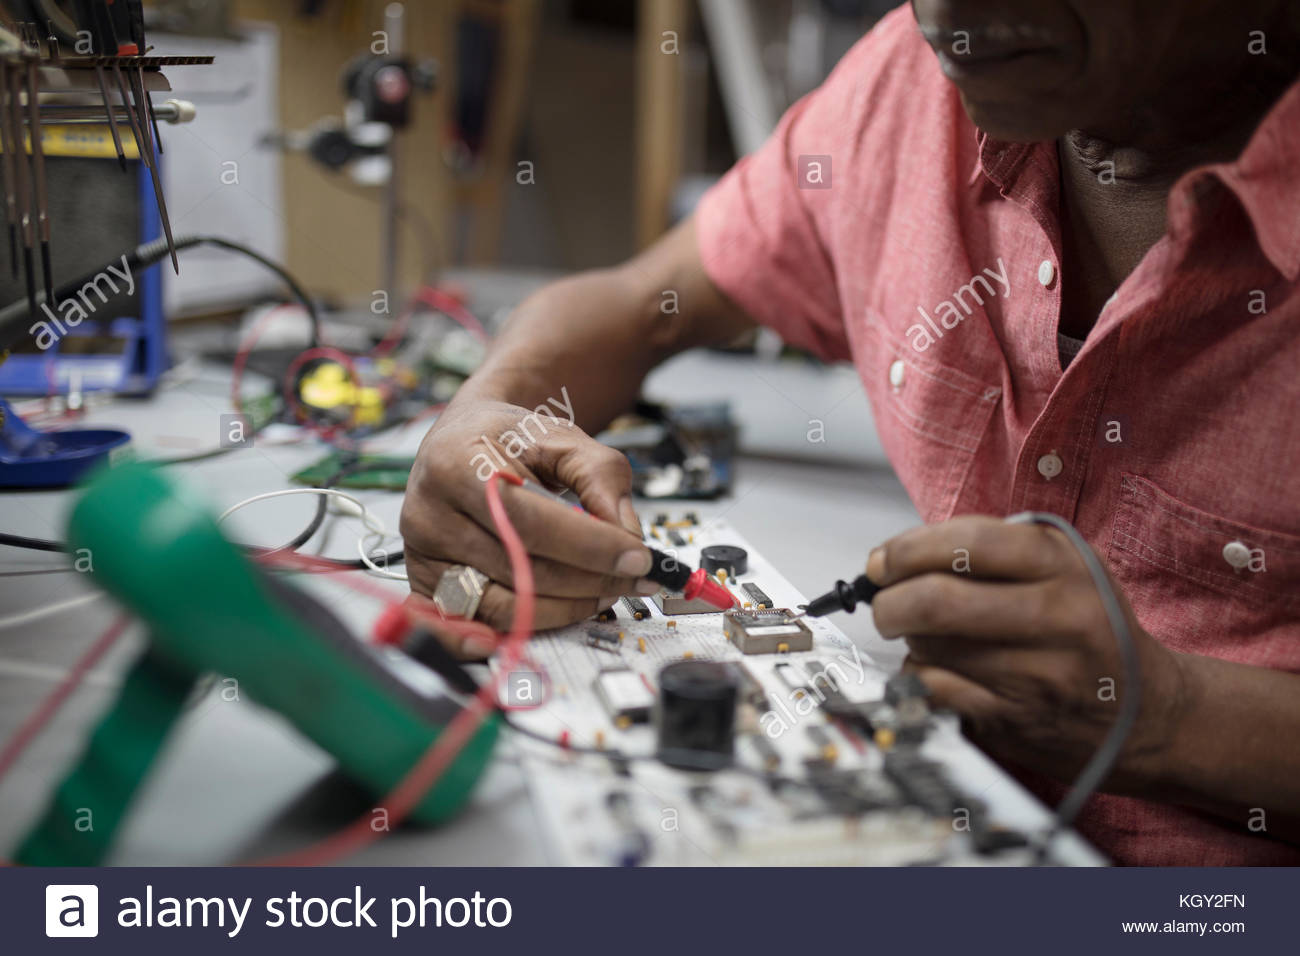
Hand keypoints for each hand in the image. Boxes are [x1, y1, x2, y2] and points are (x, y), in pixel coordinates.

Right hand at [399, 399, 654, 656]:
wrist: (462, 440)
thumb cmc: (507, 439)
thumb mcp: (561, 437)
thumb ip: (602, 478)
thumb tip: (628, 537)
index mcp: (459, 466)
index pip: (530, 521)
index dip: (589, 546)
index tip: (636, 557)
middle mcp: (431, 514)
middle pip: (521, 569)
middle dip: (590, 580)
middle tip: (634, 577)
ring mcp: (423, 556)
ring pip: (504, 605)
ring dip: (565, 608)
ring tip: (603, 590)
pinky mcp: (427, 586)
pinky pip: (465, 627)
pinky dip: (503, 637)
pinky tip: (539, 628)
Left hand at [867, 515, 1189, 790]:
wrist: (1147, 714)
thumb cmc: (1089, 630)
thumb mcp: (1063, 568)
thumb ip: (987, 549)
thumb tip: (896, 557)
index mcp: (1063, 566)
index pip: (965, 543)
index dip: (906, 550)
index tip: (882, 561)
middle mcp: (1055, 617)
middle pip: (934, 599)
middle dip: (889, 600)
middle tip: (885, 603)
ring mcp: (1035, 674)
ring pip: (927, 646)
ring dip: (909, 639)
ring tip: (928, 636)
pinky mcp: (1013, 720)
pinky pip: (934, 689)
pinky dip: (921, 677)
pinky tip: (941, 671)